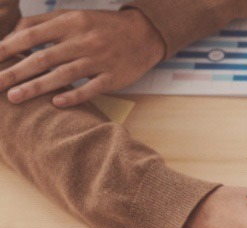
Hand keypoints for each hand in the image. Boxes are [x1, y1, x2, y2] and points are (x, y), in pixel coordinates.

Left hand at [0, 9, 163, 106]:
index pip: (32, 35)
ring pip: (63, 75)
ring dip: (37, 87)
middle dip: (15, 72)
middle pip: (43, 58)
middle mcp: (83, 41)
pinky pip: (91, 89)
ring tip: (14, 98)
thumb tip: (12, 36)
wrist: (144, 35)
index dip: (8, 47)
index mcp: (71, 23)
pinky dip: (73, 96)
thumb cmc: (103, 26)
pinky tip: (56, 103)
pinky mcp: (113, 78)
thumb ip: (43, 23)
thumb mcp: (74, 16)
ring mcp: (99, 60)